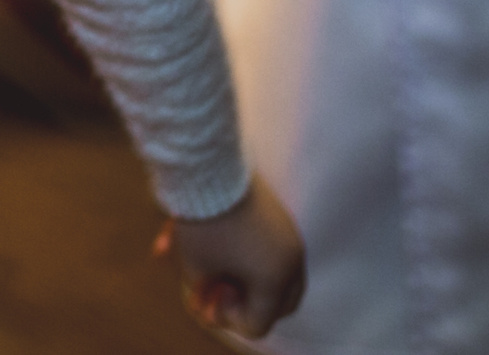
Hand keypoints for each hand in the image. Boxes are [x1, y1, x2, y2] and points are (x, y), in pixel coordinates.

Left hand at [156, 176, 306, 339]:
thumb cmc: (203, 221)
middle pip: (279, 303)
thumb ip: (204, 293)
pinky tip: (213, 244)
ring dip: (249, 280)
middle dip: (248, 304)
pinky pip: (269, 247)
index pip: (257, 323)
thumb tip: (207, 301)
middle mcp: (292, 261)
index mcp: (276, 280)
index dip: (227, 318)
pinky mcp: (280, 215)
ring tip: (213, 268)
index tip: (206, 295)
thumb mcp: (195, 266)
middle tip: (219, 291)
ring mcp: (290, 236)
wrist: (210, 165)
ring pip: (276, 275)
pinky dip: (248, 254)